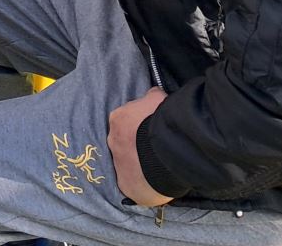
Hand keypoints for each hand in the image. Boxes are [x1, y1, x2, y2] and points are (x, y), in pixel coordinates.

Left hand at [108, 88, 172, 206]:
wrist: (168, 150)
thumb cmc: (163, 121)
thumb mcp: (158, 98)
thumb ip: (152, 96)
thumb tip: (153, 94)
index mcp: (117, 119)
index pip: (125, 122)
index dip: (138, 127)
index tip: (150, 132)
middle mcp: (113, 142)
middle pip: (124, 144)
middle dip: (136, 146)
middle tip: (154, 150)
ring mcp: (118, 166)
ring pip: (128, 165)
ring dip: (140, 166)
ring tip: (158, 168)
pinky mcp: (127, 186)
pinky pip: (134, 185)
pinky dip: (143, 185)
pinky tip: (156, 183)